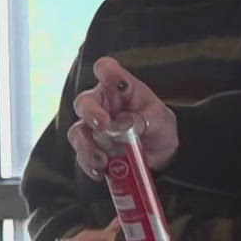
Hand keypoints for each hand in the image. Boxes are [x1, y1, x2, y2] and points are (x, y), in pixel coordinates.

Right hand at [69, 57, 178, 178]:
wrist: (162, 153)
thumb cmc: (158, 125)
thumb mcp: (160, 119)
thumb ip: (146, 119)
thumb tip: (127, 124)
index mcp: (119, 88)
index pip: (106, 69)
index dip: (106, 71)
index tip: (111, 78)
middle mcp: (101, 104)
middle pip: (84, 102)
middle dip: (91, 113)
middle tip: (102, 126)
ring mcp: (92, 128)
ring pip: (78, 132)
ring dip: (87, 145)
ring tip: (102, 159)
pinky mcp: (91, 149)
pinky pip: (82, 156)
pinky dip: (89, 164)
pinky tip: (101, 171)